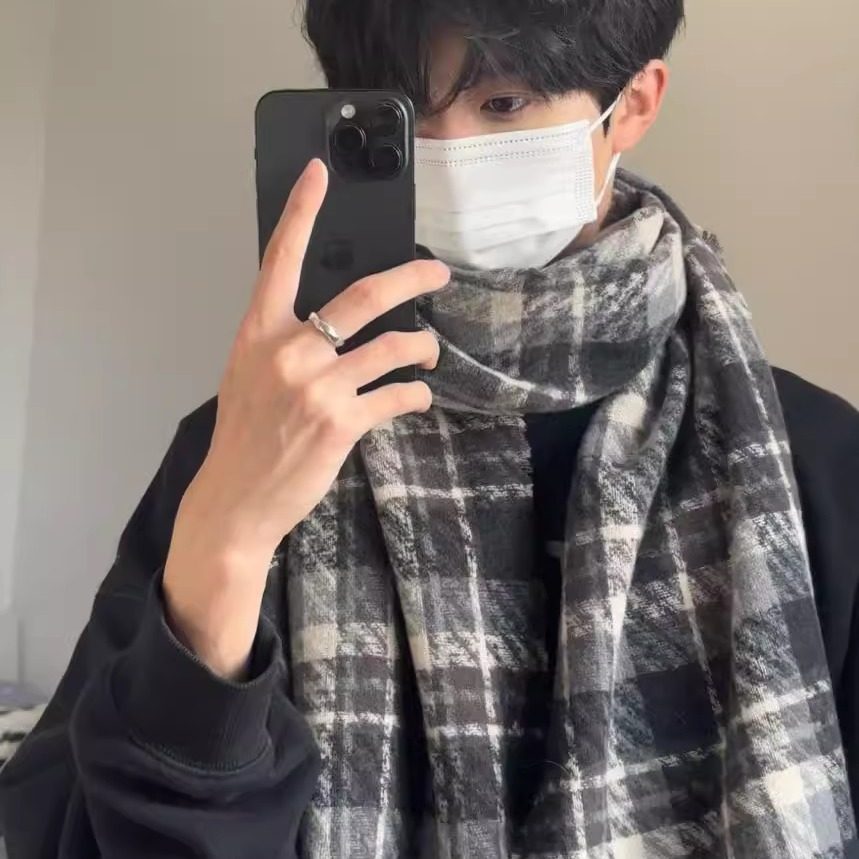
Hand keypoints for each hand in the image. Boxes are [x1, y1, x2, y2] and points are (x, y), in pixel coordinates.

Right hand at [163, 159, 448, 677]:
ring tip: (429, 355)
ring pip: (394, 347)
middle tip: (437, 272)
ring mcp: (317, 386)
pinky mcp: (342, 422)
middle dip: (412, 277)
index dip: (301, 211)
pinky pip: (397, 395)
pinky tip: (417, 397)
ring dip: (423, 350)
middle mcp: (289, 350)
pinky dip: (416, 395)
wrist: (234, 501)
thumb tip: (330, 326)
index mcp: (259, 332)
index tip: (318, 172)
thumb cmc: (243, 439)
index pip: (280, 258)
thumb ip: (283, 343)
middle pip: (364, 295)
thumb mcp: (249, 376)